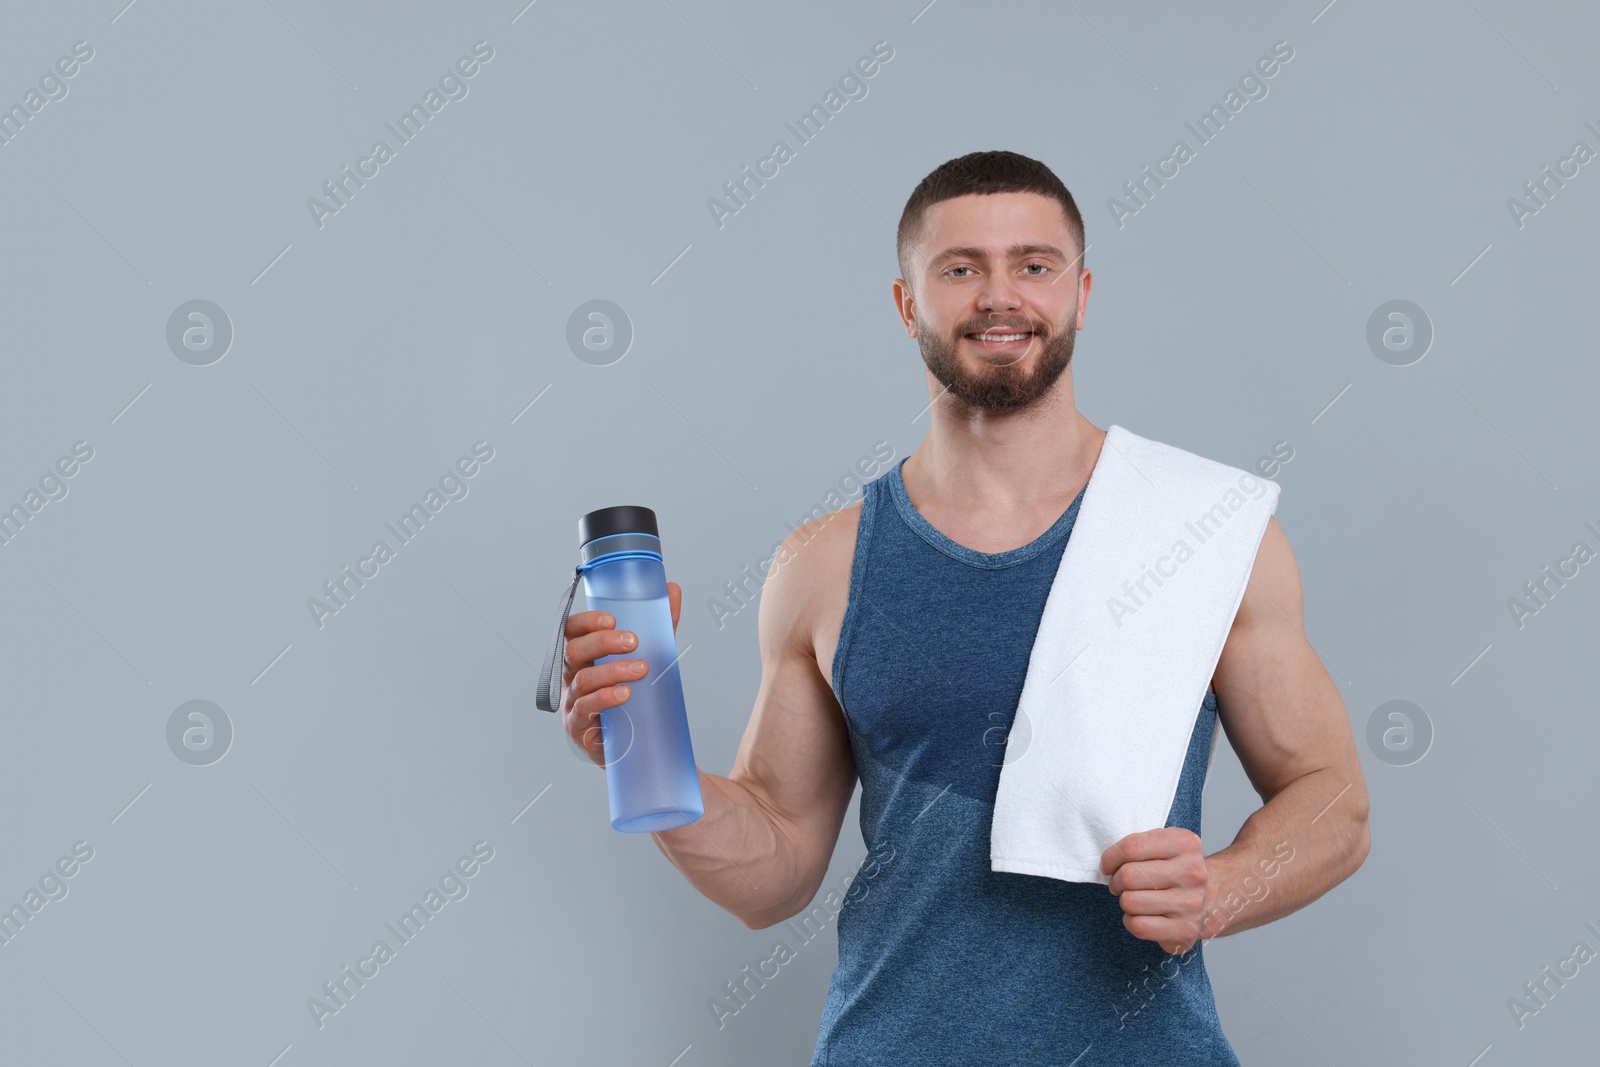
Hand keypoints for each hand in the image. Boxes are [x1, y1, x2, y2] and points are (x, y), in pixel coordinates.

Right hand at [558, 581, 680, 765]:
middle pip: (574, 651)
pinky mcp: (580, 728)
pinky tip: (624, 695)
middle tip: (634, 642)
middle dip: (603, 643)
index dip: (586, 621)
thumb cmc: (636, 695)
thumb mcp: (650, 655)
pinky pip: (585, 709)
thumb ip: (660, 625)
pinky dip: (605, 699)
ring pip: (582, 680)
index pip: (572, 631)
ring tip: (640, 669)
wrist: (638, 745)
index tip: (611, 619)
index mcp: (585, 656)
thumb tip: (672, 589)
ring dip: (611, 671)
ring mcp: (573, 703)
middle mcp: (573, 677)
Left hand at [1100, 827, 1209, 954]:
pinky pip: (1139, 926)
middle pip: (1128, 876)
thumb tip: (1108, 863)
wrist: (1212, 896)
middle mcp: (1192, 873)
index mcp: (1185, 844)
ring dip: (1125, 901)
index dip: (1110, 858)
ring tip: (1136, 898)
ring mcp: (1191, 903)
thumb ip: (1138, 844)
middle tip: (1121, 883)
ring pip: (1130, 902)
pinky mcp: (1185, 931)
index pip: (1131, 848)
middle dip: (1116, 881)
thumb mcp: (1164, 842)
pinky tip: (1141, 915)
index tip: (1108, 865)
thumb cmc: (1176, 867)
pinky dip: (1131, 921)